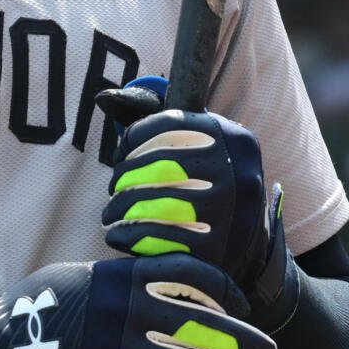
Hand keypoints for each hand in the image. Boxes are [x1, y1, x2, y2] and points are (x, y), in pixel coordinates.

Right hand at [0, 253, 280, 348]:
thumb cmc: (29, 317)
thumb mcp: (74, 280)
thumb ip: (115, 282)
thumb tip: (148, 285)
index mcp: (119, 274)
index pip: (191, 274)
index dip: (227, 292)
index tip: (245, 309)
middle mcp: (127, 308)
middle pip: (206, 322)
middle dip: (246, 342)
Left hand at [96, 77, 298, 334]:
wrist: (244, 242)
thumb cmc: (207, 184)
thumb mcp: (200, 147)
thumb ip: (159, 124)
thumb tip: (104, 99)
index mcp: (235, 139)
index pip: (173, 123)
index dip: (137, 136)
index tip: (123, 153)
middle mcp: (239, 173)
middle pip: (161, 165)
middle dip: (126, 177)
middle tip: (114, 190)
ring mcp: (230, 213)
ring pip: (156, 202)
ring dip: (122, 208)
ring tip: (110, 214)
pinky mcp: (216, 249)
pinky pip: (158, 238)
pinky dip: (129, 236)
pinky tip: (117, 235)